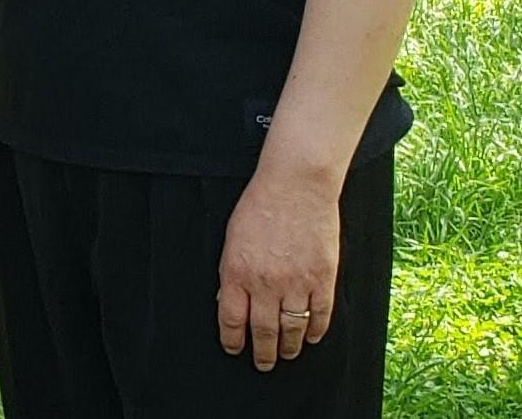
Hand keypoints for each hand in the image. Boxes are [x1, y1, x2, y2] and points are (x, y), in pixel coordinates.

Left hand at [219, 167, 339, 370]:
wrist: (295, 187)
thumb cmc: (259, 207)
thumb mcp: (232, 239)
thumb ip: (231, 272)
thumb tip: (227, 300)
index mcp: (237, 272)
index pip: (231, 319)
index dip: (233, 340)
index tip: (234, 349)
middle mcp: (265, 283)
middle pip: (263, 331)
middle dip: (262, 353)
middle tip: (263, 364)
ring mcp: (297, 283)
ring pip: (292, 329)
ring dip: (290, 347)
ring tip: (287, 355)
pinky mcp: (323, 278)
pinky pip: (321, 315)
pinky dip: (317, 331)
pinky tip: (313, 338)